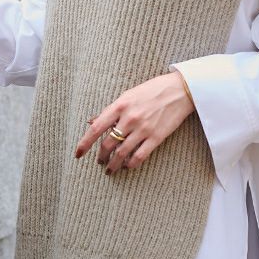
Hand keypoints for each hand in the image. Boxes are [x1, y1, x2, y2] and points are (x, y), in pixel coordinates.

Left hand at [74, 70, 194, 174]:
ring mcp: (143, 128)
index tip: (78, 154)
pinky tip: (127, 167)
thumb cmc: (152, 90)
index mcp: (120, 105)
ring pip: (122, 153)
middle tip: (100, 161)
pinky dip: (131, 164)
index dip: (85, 143)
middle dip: (101, 156)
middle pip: (108, 143)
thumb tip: (92, 121)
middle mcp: (129, 118)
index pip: (96, 128)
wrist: (180, 90)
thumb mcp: (128, 95)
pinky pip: (139, 156)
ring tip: (111, 169)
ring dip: (113, 164)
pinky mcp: (156, 137)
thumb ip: (110, 110)